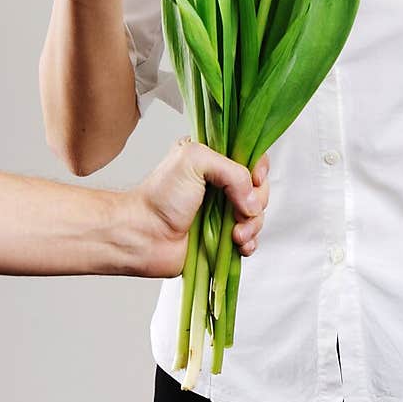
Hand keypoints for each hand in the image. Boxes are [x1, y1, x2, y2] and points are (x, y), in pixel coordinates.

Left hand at [124, 137, 271, 277]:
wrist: (142, 236)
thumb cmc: (160, 196)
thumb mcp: (194, 160)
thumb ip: (232, 171)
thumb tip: (253, 200)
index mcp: (213, 159)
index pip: (250, 157)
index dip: (259, 169)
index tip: (255, 179)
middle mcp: (220, 185)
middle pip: (259, 188)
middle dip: (257, 201)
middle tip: (240, 211)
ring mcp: (222, 212)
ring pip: (257, 215)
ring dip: (252, 225)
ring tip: (235, 233)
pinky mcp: (222, 237)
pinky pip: (250, 239)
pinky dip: (249, 242)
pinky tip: (237, 244)